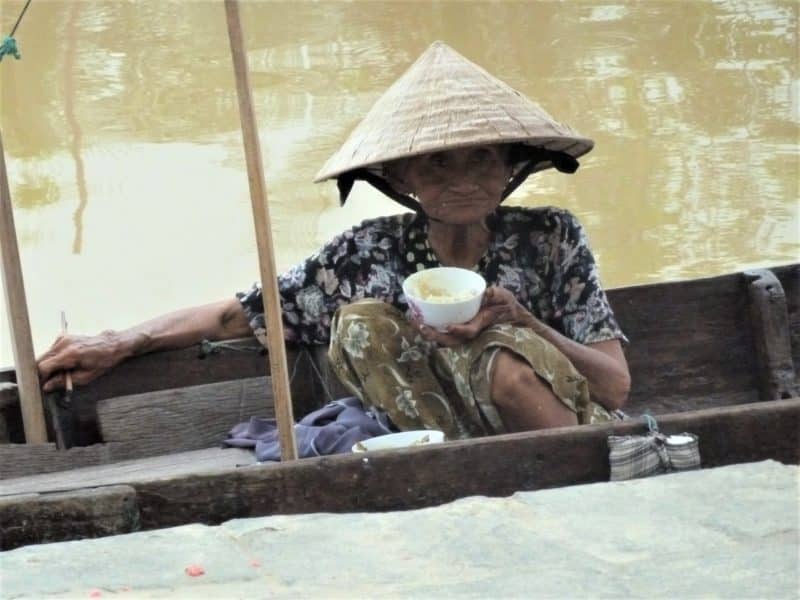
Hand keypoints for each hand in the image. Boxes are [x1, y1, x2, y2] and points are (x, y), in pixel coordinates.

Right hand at [37, 331, 124, 391]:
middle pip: (40, 360)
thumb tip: (47, 386)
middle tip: (51, 381)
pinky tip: (65, 362)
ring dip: (48, 365)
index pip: (43, 366)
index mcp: (70, 354)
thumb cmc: (102, 361)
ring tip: (62, 371)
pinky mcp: (62, 337)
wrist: (111, 345)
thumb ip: (63, 381)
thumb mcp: (85, 377)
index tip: (45, 385)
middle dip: (43, 372)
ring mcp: (62, 338)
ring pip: (44, 355)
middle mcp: (64, 343)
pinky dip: (54, 359)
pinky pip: (51, 351)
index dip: (42, 377)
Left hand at [413, 286, 538, 346]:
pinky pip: (441, 331)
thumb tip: (488, 293)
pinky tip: (418, 318)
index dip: (460, 330)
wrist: (507, 315)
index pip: (470, 331)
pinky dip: (429, 326)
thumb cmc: (505, 306)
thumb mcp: (504, 297)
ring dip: (427, 331)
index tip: (449, 326)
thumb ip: (497, 295)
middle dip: (434, 334)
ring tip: (414, 321)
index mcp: (481, 324)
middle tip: (420, 324)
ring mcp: (462, 332)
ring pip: (443, 338)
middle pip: (450, 340)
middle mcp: (469, 331)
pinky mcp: (456, 327)